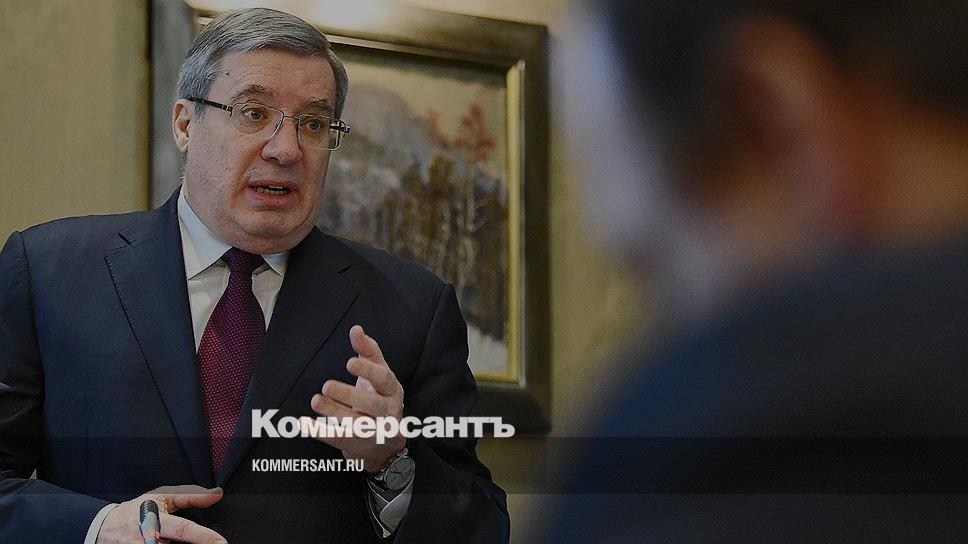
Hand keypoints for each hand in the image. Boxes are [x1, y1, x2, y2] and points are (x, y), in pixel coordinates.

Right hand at [95, 485, 225, 543]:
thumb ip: (191, 495)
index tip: (221, 542)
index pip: (183, 529)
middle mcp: (147, 538)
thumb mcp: (163, 496)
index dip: (204, 537)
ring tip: (185, 543)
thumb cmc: (138, 510)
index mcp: (155, 520)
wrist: (106, 526)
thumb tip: (217, 494)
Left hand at [303, 325, 405, 471]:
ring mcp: (374, 431)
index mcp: (392, 390)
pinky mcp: (358, 445)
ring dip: (334, 412)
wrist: (385, 445)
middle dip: (350, 395)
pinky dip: (322, 433)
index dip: (368, 371)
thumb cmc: (379, 399)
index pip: (384, 379)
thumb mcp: (378, 375)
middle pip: (372, 404)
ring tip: (315, 400)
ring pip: (357, 424)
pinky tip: (305, 424)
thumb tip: (356, 329)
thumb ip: (369, 352)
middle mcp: (387, 411)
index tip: (349, 363)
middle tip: (326, 385)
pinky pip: (340, 440)